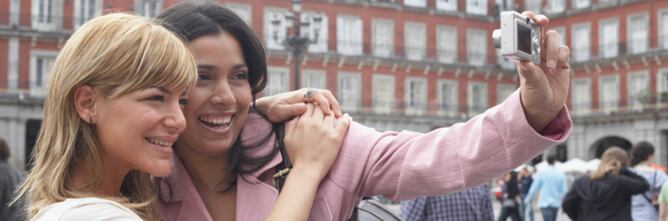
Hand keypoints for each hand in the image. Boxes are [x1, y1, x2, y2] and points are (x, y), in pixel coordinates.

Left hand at [255, 88, 341, 122]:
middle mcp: (306, 93)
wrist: (268, 107)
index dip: (324, 103)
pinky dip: (329, 110)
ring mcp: (309, 97)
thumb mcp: (279, 111)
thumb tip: (304, 107)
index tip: (328, 114)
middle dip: (333, 104)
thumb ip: (291, 109)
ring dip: (333, 106)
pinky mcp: (310, 103)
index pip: (317, 94)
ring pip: (326, 98)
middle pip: (325, 94)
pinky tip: (331, 120)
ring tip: (338, 118)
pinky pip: (323, 103)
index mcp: (300, 94)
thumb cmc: (273, 110)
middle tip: (339, 116)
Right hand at [283, 104, 350, 179]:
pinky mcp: (336, 138)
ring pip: (331, 114)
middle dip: (322, 109)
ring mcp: (326, 130)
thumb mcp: (287, 138)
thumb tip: (296, 114)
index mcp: (303, 122)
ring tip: (334, 116)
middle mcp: (315, 124)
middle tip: (324, 112)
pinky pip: (344, 123)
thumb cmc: (296, 156)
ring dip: (332, 114)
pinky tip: (347, 117)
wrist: (307, 170)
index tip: (315, 111)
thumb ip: (291, 124)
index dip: (313, 107)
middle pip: (321, 108)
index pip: (310, 106)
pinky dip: (346, 119)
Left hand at [517, 11, 570, 131]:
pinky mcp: (562, 61)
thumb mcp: (529, 83)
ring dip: (553, 50)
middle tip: (542, 22)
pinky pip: (564, 50)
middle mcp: (536, 51)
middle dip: (541, 22)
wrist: (545, 107)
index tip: (530, 17)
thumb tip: (524, 61)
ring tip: (550, 68)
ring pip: (554, 38)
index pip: (524, 31)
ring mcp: (549, 54)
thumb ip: (528, 71)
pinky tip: (556, 70)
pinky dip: (561, 57)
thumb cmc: (532, 93)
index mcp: (524, 53)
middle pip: (541, 29)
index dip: (527, 20)